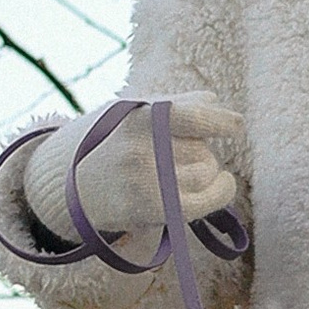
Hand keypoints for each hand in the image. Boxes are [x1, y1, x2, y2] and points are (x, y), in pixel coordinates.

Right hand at [24, 95, 242, 247]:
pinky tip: (224, 184)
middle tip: (177, 159)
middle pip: (202, 148)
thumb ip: (172, 105)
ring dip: (205, 173)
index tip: (236, 125)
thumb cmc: (108, 146)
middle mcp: (142, 148)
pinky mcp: (154, 208)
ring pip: (206, 171)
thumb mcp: (130, 114)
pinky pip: (207, 199)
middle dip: (201, 152)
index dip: (217, 121)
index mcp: (136, 118)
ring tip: (179, 174)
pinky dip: (222, 191)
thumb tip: (212, 100)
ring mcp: (147, 179)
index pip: (189, 116)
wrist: (71, 189)